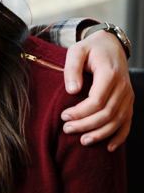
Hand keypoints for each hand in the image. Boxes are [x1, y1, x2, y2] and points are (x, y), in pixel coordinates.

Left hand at [62, 30, 132, 149]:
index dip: (80, 112)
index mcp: (109, 74)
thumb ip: (72, 68)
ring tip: (83, 141)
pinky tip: (108, 147)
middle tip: (67, 129)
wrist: (111, 45)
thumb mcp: (77, 50)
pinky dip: (120, 136)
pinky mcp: (129, 101)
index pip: (96, 101)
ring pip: (117, 121)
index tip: (63, 116)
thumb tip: (72, 90)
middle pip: (106, 113)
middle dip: (86, 125)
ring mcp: (128, 95)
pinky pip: (127, 122)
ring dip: (100, 134)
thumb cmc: (91, 48)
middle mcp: (122, 86)